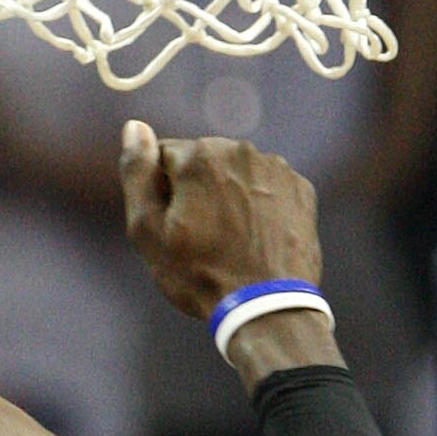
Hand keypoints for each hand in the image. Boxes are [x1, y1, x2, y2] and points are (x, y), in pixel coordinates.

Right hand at [117, 121, 322, 320]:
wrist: (268, 309)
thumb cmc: (200, 274)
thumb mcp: (147, 230)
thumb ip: (137, 173)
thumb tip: (134, 127)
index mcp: (200, 155)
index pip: (163, 157)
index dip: (160, 194)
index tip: (171, 227)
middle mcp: (242, 150)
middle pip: (202, 162)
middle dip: (196, 190)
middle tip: (200, 238)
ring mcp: (277, 169)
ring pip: (236, 174)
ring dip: (228, 197)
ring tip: (230, 242)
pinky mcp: (301, 190)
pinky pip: (268, 188)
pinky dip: (259, 206)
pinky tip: (255, 239)